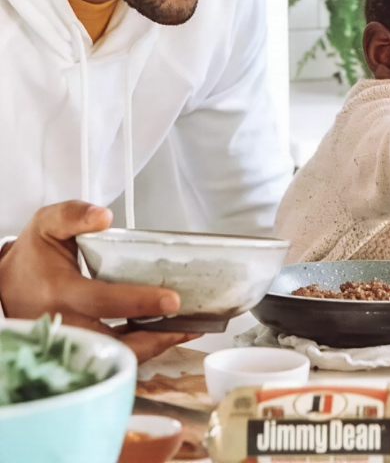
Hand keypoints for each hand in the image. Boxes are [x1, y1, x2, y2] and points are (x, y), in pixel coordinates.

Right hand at [0, 201, 197, 361]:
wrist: (4, 284)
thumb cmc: (33, 254)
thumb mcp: (47, 224)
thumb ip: (73, 214)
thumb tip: (102, 216)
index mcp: (58, 290)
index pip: (102, 301)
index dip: (138, 302)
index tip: (172, 300)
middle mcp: (62, 322)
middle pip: (111, 341)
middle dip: (153, 338)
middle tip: (190, 324)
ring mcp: (67, 342)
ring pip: (111, 356)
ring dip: (151, 348)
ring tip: (185, 331)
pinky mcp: (73, 351)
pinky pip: (107, 358)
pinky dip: (137, 352)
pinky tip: (162, 337)